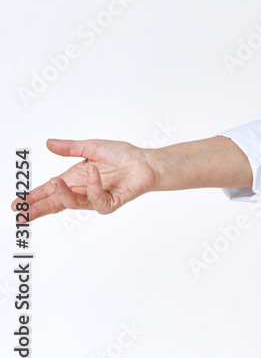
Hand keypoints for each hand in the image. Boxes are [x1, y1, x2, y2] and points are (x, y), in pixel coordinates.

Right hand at [13, 139, 159, 219]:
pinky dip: (94, 186)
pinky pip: (98, 199)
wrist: (145, 161)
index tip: (18, 203)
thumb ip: (70, 148)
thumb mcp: (91, 147)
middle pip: (56, 203)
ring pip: (73, 203)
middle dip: (38, 209)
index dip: (35, 196)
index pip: (51, 190)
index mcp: (75, 179)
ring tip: (53, 181)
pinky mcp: (110, 202)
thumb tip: (48, 143)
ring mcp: (96, 198)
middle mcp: (83, 191)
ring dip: (62, 193)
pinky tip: (93, 173)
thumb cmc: (122, 155)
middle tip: (22, 214)